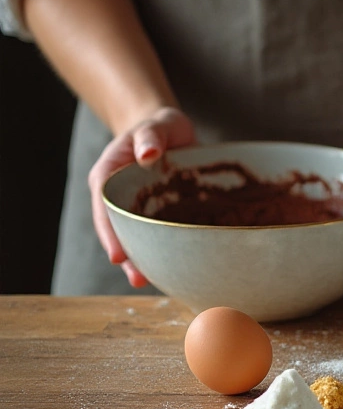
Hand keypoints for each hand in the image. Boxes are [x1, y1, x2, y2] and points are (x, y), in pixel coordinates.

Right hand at [88, 106, 195, 287]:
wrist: (169, 131)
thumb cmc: (160, 127)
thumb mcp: (156, 126)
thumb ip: (150, 137)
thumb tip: (148, 154)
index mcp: (109, 175)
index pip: (104, 207)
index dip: (110, 233)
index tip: (117, 256)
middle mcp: (118, 195)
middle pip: (116, 229)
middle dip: (125, 255)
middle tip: (138, 279)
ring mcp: (135, 206)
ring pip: (134, 236)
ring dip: (141, 259)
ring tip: (149, 282)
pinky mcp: (155, 212)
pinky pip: (154, 233)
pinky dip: (160, 249)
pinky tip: (171, 267)